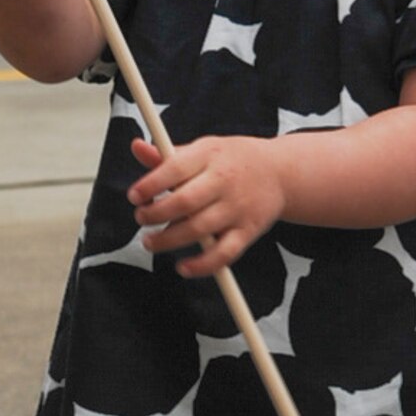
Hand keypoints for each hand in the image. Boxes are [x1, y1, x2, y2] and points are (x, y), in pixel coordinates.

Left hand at [127, 136, 285, 276]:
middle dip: (155, 214)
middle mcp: (224, 181)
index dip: (150, 185)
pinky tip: (183, 268)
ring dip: (169, 240)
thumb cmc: (232, 160)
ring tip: (151, 242)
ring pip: (199, 230)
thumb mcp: (203, 149)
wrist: (280, 172)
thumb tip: (137, 147)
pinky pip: (224, 254)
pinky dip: (202, 265)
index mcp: (209, 155)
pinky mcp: (248, 231)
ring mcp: (237, 208)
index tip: (134, 196)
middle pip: (184, 202)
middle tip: (141, 219)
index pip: (175, 169)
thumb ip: (168, 155)